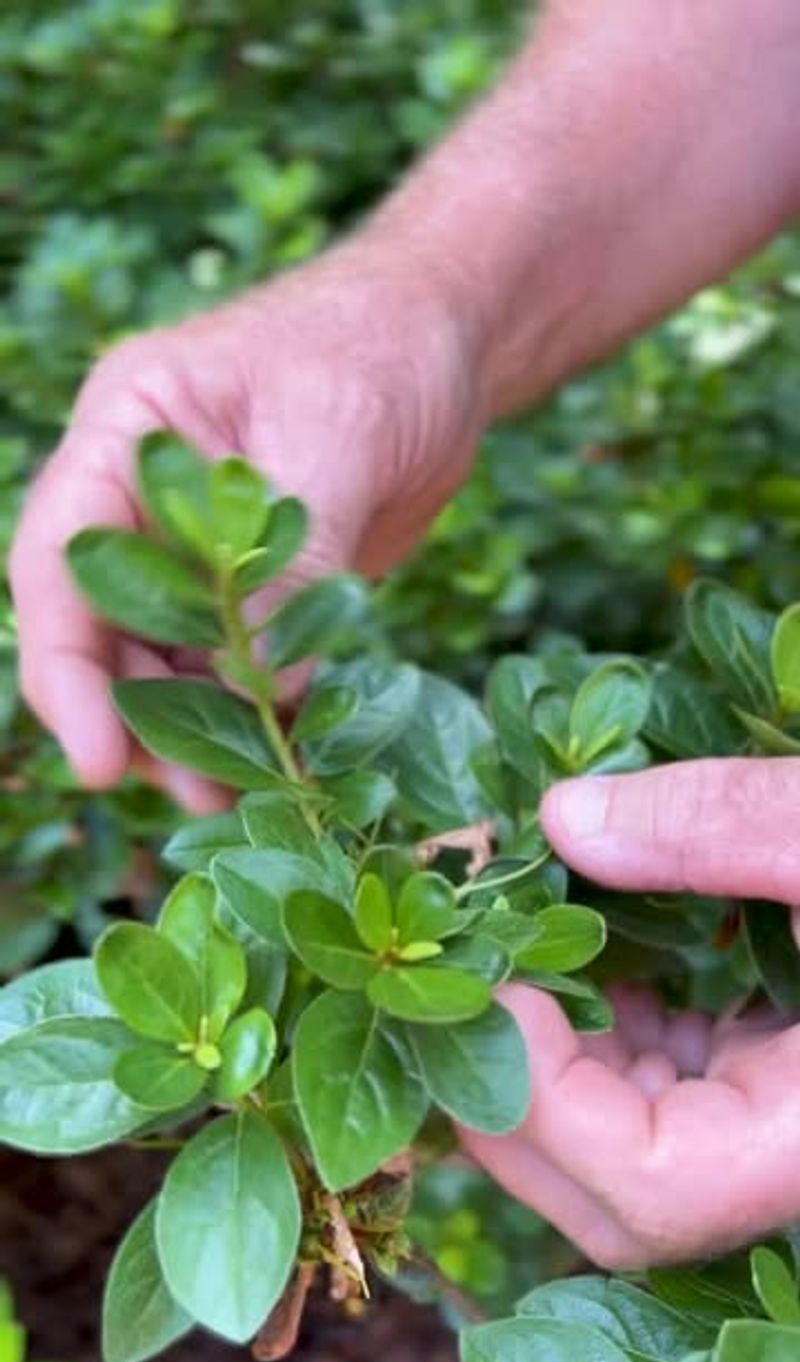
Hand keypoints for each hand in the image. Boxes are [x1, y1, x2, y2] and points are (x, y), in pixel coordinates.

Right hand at [9, 240, 484, 809]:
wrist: (451, 345)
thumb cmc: (384, 350)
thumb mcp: (336, 441)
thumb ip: (290, 563)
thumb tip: (261, 691)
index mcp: (129, 430)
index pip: (60, 560)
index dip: (65, 670)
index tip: (97, 764)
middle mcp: (145, 495)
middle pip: (102, 628)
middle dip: (135, 719)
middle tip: (193, 796)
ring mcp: (198, 542)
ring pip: (166, 658)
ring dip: (195, 730)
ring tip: (238, 798)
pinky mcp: (256, 580)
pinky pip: (235, 660)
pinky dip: (254, 710)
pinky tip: (284, 753)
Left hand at [465, 759, 799, 1267]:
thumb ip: (727, 825)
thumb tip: (564, 819)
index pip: (654, 1189)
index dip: (543, 1101)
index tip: (492, 979)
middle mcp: (799, 1141)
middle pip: (617, 1190)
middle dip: (511, 1085)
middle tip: (462, 955)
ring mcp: (786, 1108)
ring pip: (630, 1132)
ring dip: (547, 1037)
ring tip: (508, 918)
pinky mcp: (783, 1064)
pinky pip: (669, 1069)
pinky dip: (607, 1008)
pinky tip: (585, 921)